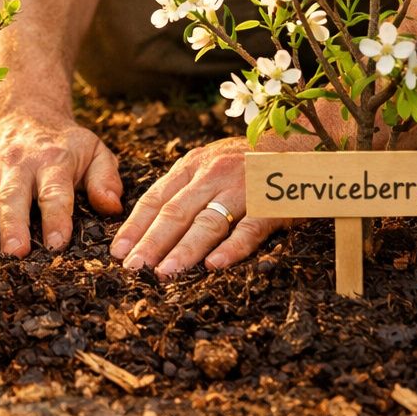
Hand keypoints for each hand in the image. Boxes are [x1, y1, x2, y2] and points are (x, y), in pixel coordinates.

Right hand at [0, 103, 123, 254]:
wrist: (25, 112)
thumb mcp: (94, 151)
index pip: (54, 191)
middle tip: (15, 253)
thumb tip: (112, 207)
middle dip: (12, 225)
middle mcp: (19, 162)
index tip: (57, 244)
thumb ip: (105, 178)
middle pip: (13, 195)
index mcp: (53, 160)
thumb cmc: (63, 144)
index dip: (56, 217)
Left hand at [110, 136, 291, 276]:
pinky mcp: (272, 205)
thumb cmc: (247, 161)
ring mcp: (242, 189)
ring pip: (207, 222)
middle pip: (175, 213)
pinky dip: (232, 247)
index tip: (117, 251)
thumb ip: (184, 187)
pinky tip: (214, 265)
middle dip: (151, 242)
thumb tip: (149, 222)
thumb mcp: (209, 163)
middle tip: (132, 268)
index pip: (156, 198)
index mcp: (193, 166)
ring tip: (164, 273)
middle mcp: (213, 176)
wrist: (299, 142)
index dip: (135, 225)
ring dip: (184, 250)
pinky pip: (249, 228)